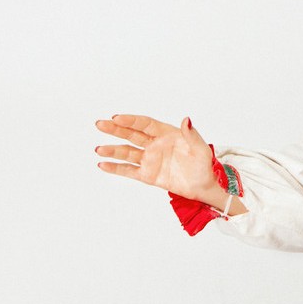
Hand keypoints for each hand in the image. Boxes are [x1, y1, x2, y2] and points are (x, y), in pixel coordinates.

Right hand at [94, 114, 218, 203]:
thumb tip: (186, 119)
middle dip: (115, 129)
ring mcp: (150, 159)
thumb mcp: (201, 149)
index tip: (117, 117)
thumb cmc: (203, 164)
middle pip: (132, 135)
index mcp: (167, 134)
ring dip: (113, 150)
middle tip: (100, 124)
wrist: (203, 185)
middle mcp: (155, 144)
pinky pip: (129, 170)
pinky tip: (103, 164)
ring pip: (128, 152)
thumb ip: (192, 135)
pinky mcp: (147, 175)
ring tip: (99, 149)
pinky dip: (116, 168)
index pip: (146, 124)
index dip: (131, 120)